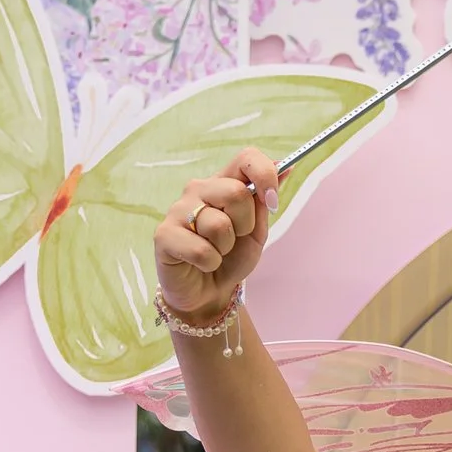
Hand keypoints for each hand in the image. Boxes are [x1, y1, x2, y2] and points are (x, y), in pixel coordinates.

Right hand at [154, 153, 276, 316]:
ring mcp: (178, 210)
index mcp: (223, 182)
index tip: (272, 202)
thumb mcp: (256, 230)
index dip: (265, 176)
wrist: (209, 292)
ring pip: (218, 224)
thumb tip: (287, 167)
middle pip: (235, 192)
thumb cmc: (232, 258)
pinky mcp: (163, 235)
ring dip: (225, 248)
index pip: (246, 158)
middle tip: (235, 238)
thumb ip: (264, 200)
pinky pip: (200, 249)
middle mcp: (198, 189)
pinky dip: (210, 263)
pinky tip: (202, 264)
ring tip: (216, 252)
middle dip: (245, 224)